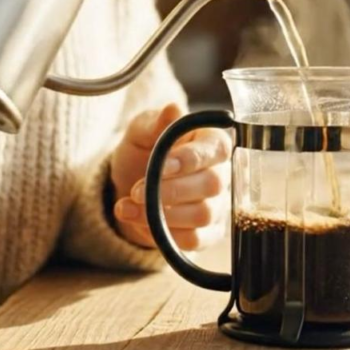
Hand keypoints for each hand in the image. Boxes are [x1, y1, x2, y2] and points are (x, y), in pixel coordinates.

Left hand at [111, 103, 231, 250]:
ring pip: (202, 216)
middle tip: (135, 190)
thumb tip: (173, 108)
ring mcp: (218, 207)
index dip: (190, 159)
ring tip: (127, 207)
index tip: (161, 165)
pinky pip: (195, 241)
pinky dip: (164, 234)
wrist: (131, 185)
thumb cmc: (143, 150)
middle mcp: (222, 174)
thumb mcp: (141, 131)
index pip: (216, 150)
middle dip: (170, 190)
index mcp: (212, 142)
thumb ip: (156, 122)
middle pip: (212, 185)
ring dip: (161, 214)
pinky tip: (140, 222)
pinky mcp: (208, 234)